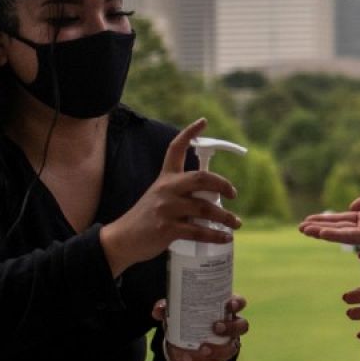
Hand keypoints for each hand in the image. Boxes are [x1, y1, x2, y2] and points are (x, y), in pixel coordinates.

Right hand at [101, 119, 240, 275]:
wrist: (123, 239)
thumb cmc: (147, 218)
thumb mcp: (160, 196)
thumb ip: (182, 193)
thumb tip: (214, 197)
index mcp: (165, 178)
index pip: (175, 149)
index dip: (189, 133)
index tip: (203, 121)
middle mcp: (166, 189)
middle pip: (201, 178)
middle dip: (222, 184)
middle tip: (233, 193)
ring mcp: (166, 208)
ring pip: (204, 209)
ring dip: (225, 217)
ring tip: (236, 223)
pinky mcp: (167, 228)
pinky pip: (198, 231)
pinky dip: (215, 235)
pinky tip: (226, 238)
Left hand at [152, 294, 247, 360]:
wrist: (187, 343)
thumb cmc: (188, 319)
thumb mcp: (178, 312)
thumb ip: (168, 308)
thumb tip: (158, 310)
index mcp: (225, 309)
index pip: (240, 303)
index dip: (238, 303)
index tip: (229, 304)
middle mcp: (231, 326)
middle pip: (242, 326)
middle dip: (231, 327)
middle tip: (216, 327)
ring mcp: (227, 344)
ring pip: (232, 347)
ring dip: (218, 349)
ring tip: (202, 349)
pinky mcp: (218, 359)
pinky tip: (187, 358)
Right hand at [297, 172, 359, 245]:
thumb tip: (351, 206)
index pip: (344, 220)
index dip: (326, 220)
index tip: (307, 220)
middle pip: (340, 228)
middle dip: (320, 228)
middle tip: (300, 228)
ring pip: (344, 234)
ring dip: (324, 232)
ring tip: (305, 230)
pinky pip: (355, 236)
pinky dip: (338, 234)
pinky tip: (322, 232)